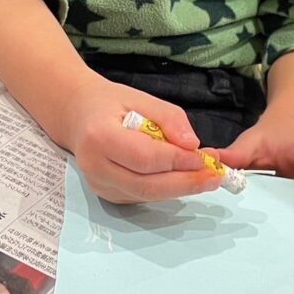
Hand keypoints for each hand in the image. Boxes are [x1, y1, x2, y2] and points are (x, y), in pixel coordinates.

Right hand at [59, 74, 220, 203]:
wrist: (78, 115)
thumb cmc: (109, 103)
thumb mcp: (140, 97)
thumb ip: (168, 118)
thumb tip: (192, 145)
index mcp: (99, 137)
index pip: (144, 157)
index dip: (177, 160)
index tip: (203, 157)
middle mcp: (95, 167)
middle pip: (146, 185)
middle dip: (185, 183)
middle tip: (215, 177)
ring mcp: (99, 185)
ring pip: (146, 195)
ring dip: (180, 189)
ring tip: (207, 178)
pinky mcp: (107, 195)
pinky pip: (142, 196)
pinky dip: (166, 189)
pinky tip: (184, 177)